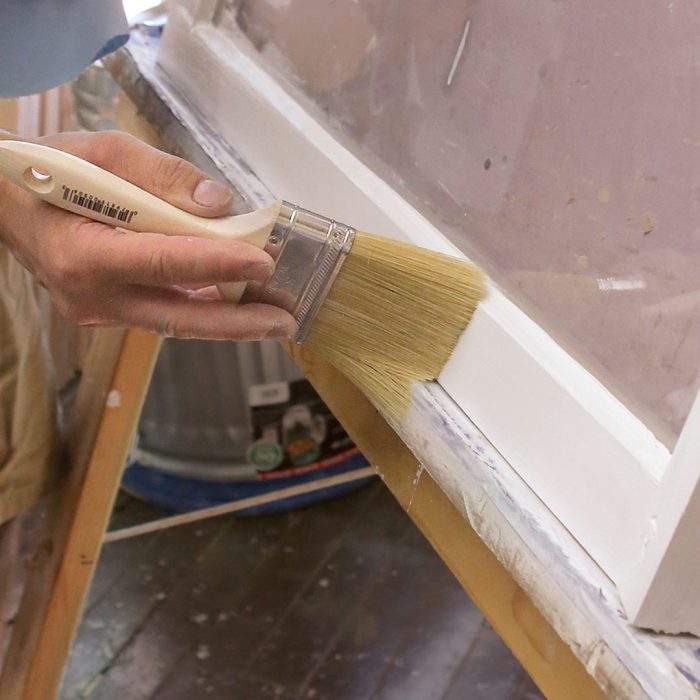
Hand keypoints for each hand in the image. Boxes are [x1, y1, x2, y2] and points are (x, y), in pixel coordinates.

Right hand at [0, 130, 296, 339]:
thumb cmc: (48, 171)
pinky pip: (167, 312)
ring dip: (230, 319)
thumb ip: (162, 176)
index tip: (265, 261)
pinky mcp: (112, 312)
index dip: (218, 263)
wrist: (6, 206)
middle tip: (286, 322)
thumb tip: (218, 204)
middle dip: (239, 322)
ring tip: (277, 317)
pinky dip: (205, 307)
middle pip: (179, 315)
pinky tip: (242, 303)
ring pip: (177, 320)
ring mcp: (101, 311)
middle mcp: (92, 296)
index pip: (164, 261)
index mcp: (82, 253)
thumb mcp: (101, 151)